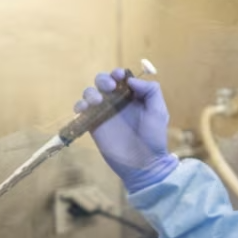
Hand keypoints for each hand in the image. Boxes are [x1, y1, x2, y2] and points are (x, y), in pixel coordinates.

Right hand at [75, 69, 177, 192]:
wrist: (143, 163)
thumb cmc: (154, 138)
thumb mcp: (158, 112)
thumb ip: (151, 91)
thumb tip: (130, 80)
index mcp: (133, 97)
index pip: (121, 78)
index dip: (118, 73)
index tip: (119, 76)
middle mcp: (117, 102)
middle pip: (103, 82)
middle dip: (103, 79)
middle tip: (109, 87)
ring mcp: (104, 113)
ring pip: (90, 93)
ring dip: (90, 92)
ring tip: (97, 101)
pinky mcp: (93, 125)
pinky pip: (81, 111)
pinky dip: (79, 105)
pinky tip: (85, 108)